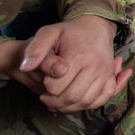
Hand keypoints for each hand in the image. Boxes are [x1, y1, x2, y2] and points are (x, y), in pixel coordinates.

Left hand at [0, 16, 130, 112]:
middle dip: (55, 102)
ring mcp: (105, 73)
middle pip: (72, 97)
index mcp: (78, 57)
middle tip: (46, 98)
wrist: (96, 27)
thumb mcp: (48, 33)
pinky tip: (76, 102)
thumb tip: (24, 68)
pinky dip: (88, 105)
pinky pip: (102, 99)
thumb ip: (35, 49)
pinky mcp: (109, 77)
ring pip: (87, 101)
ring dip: (70, 107)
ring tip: (58, 102)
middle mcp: (95, 67)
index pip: (57, 87)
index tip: (44, 83)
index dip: (46, 89)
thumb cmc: (70, 32)